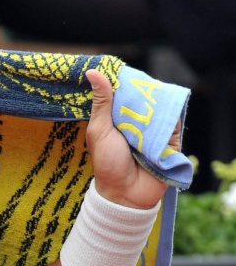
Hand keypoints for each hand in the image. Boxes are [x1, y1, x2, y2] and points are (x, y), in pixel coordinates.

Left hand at [84, 69, 180, 208]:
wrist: (125, 194)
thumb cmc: (107, 163)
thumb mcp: (100, 129)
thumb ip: (101, 102)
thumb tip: (92, 71)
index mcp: (120, 116)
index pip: (128, 91)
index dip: (128, 81)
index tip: (125, 72)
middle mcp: (139, 120)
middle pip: (147, 96)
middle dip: (144, 92)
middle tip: (139, 91)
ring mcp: (156, 129)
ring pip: (161, 107)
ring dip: (155, 107)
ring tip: (146, 111)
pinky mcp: (170, 139)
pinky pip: (173, 123)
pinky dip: (166, 122)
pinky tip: (158, 123)